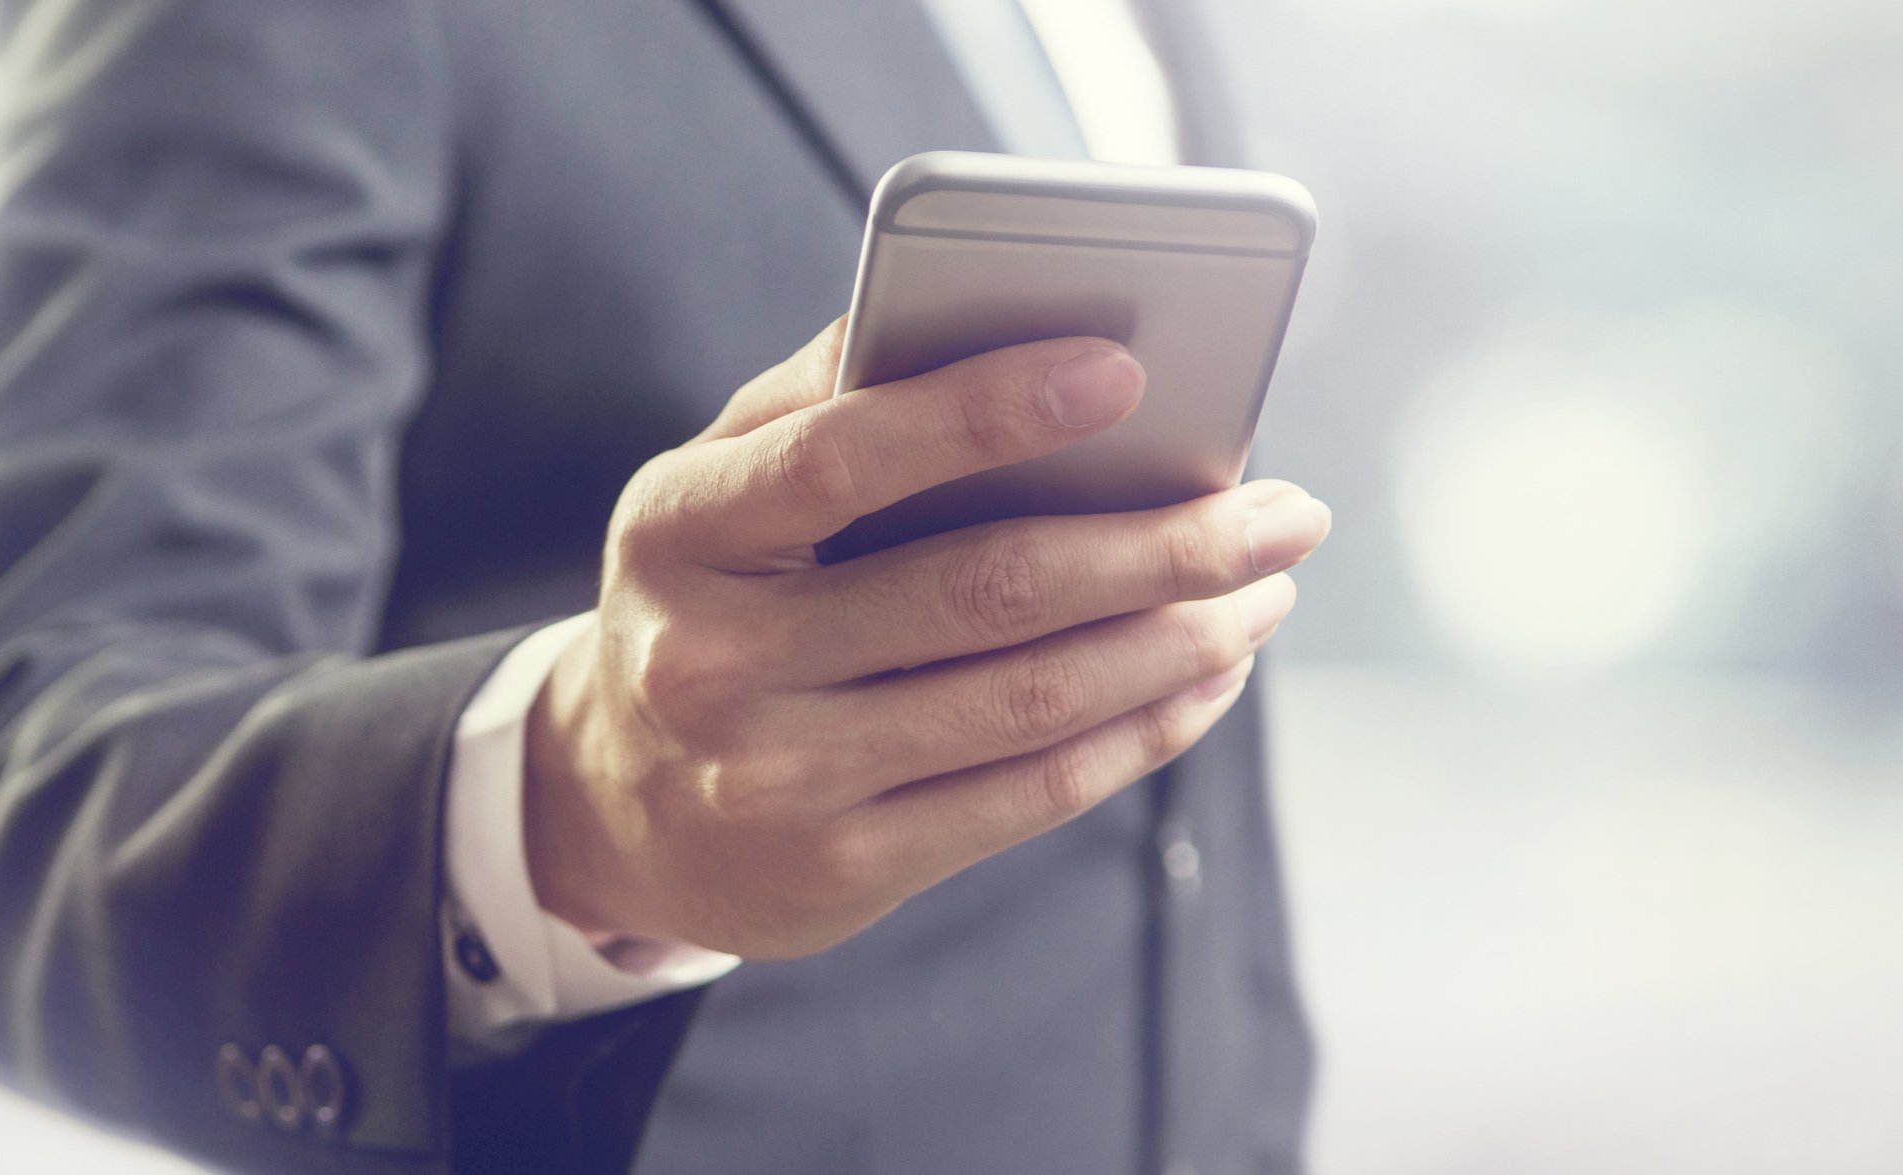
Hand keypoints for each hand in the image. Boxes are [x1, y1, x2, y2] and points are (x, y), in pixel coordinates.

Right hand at [522, 320, 1330, 958]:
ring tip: (1267, 589)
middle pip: (983, 590)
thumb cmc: (715, 593)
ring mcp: (778, 779)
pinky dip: (1143, 728)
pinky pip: (1032, 794)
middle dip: (1163, 546)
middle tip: (1284, 513)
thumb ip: (827, 396)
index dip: (985, 411)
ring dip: (1181, 640)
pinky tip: (1208, 676)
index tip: (1125, 369)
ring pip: (1031, 699)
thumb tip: (981, 301)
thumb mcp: (720, 483)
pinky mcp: (843, 869)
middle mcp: (716, 662)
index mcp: (683, 528)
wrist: (618, 801)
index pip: (843, 458)